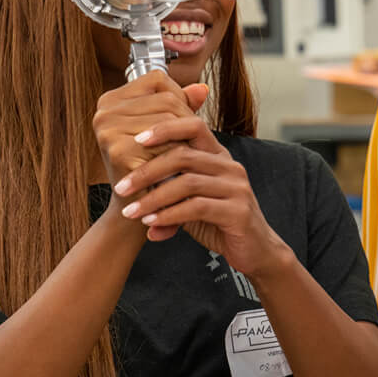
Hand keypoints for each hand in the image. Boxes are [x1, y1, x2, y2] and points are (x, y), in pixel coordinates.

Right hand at [92, 70, 207, 215]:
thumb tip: (203, 88)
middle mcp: (103, 112)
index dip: (180, 98)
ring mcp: (108, 131)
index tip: (186, 120)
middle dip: (188, 121)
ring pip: (170, 121)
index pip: (158, 81)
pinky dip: (180, 156)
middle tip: (194, 142)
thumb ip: (182, 106)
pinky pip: (167, 144)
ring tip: (188, 154)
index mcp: (110, 101)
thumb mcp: (165, 132)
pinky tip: (182, 168)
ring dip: (186, 139)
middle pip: (167, 100)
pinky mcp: (119, 152)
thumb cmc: (152, 169)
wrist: (139, 210)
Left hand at [113, 115, 290, 277]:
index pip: (194, 125)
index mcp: (219, 156)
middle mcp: (230, 166)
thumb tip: (128, 200)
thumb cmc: (220, 223)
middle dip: (147, 171)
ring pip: (187, 183)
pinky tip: (151, 224)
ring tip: (131, 212)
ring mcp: (237, 188)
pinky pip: (197, 208)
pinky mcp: (238, 212)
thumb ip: (166, 194)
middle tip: (121, 187)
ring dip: (153, 198)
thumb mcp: (190, 204)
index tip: (136, 140)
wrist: (256, 252)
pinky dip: (169, 215)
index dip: (164, 128)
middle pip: (184, 156)